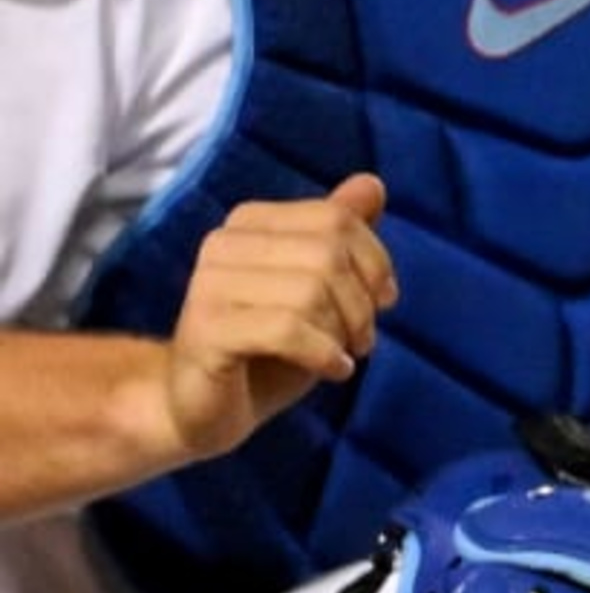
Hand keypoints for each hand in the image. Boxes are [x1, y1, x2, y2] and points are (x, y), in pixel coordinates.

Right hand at [159, 174, 393, 461]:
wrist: (204, 408)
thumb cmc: (268, 347)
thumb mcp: (318, 287)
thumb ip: (341, 236)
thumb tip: (373, 184)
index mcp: (249, 223)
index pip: (336, 219)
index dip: (375, 262)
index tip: (382, 300)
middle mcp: (222, 244)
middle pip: (328, 255)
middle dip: (361, 303)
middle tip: (363, 339)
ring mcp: (206, 286)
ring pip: (310, 292)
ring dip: (343, 333)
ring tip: (343, 356)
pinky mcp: (204, 330)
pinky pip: (287, 329)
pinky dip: (324, 353)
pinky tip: (334, 371)